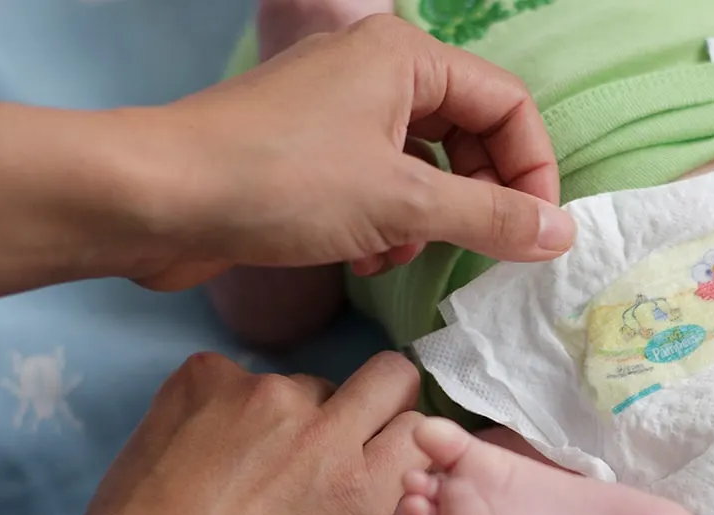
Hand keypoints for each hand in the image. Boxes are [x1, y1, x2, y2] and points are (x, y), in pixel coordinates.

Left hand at [134, 15, 574, 289]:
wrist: (151, 198)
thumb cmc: (276, 180)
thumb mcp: (402, 203)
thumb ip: (491, 217)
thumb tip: (562, 234)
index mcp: (406, 57)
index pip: (508, 104)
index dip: (532, 168)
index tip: (535, 231)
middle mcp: (376, 73)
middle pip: (470, 134)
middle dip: (475, 199)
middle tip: (476, 249)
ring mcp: (339, 112)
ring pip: (424, 168)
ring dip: (425, 222)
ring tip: (397, 254)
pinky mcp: (308, 154)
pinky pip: (378, 186)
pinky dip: (383, 225)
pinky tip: (359, 257)